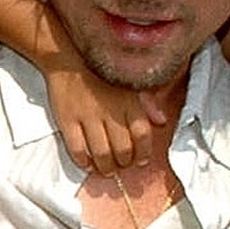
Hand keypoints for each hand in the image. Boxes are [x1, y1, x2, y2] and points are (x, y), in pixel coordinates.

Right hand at [43, 59, 167, 173]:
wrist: (67, 58)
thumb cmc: (100, 72)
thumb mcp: (130, 83)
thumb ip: (148, 104)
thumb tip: (161, 121)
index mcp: (129, 102)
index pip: (142, 135)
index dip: (144, 153)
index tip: (141, 160)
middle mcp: (111, 112)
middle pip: (123, 149)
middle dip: (124, 163)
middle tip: (122, 166)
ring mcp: (88, 117)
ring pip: (101, 153)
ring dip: (105, 167)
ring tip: (106, 169)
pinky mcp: (67, 121)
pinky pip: (76, 148)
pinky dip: (83, 161)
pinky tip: (87, 164)